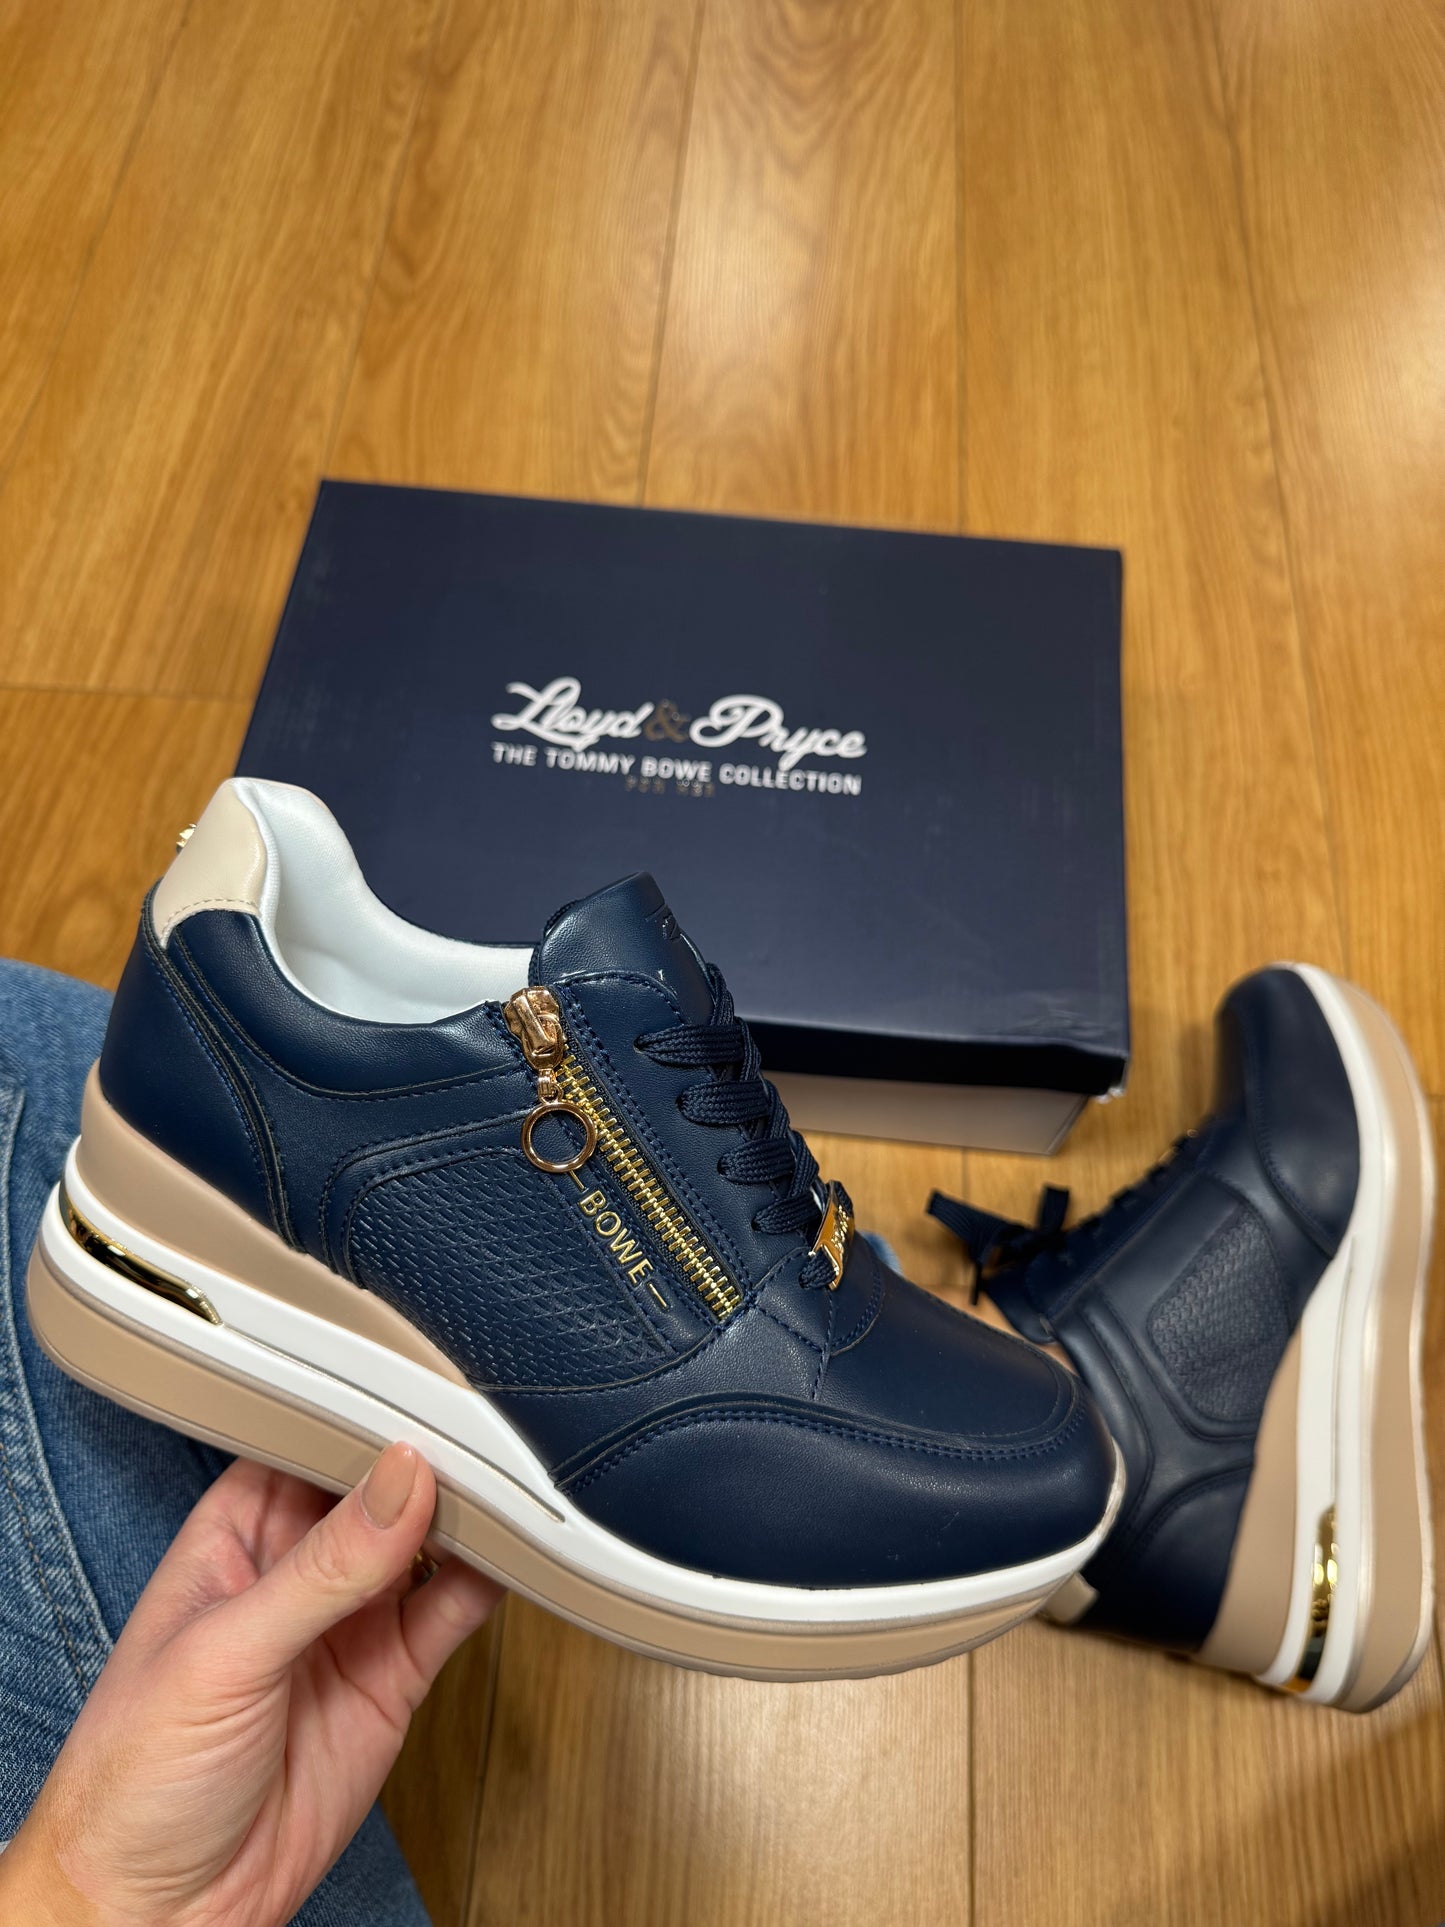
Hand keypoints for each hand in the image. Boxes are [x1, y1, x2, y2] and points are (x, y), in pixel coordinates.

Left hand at [0, 1445, 498, 1925]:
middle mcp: (295, 1571)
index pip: (306, 1447)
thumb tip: (398, 1480)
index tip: (419, 1397)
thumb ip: (321, 1568)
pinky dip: (491, 1582)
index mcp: (232, 1537)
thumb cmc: (133, 1781)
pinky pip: (452, 1612)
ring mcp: (348, 1625)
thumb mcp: (224, 1656)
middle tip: (484, 1438)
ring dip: (469, 1517)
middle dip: (429, 1463)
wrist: (160, 1915)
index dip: (361, 1419)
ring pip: (425, 1544)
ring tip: (513, 1487)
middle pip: (378, 1490)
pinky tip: (516, 1554)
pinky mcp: (392, 1680)